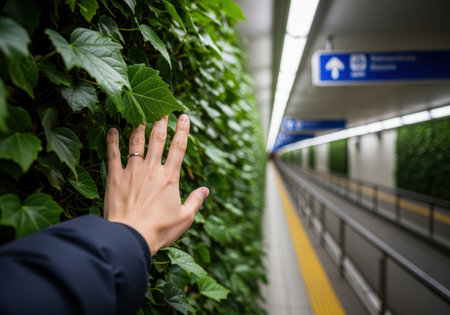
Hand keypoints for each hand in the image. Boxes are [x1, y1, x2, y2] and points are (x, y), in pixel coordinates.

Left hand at [104, 115, 208, 255]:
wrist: (130, 237)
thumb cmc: (158, 230)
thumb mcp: (184, 218)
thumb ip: (195, 201)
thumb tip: (205, 190)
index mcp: (169, 177)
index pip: (178, 148)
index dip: (182, 130)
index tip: (184, 116)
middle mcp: (152, 169)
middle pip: (157, 139)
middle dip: (161, 122)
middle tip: (161, 109)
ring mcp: (132, 171)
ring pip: (136, 142)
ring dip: (139, 126)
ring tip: (140, 114)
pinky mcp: (115, 177)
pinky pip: (113, 154)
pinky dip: (112, 141)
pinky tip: (113, 130)